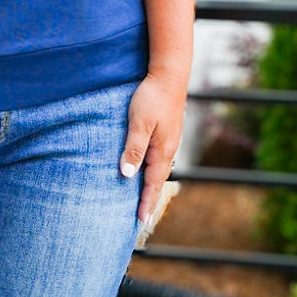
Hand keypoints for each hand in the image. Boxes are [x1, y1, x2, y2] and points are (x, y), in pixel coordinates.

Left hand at [120, 70, 189, 225]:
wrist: (169, 75)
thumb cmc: (152, 97)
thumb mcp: (139, 123)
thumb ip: (133, 148)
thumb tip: (128, 175)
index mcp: (162, 151)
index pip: (152, 184)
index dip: (146, 203)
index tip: (140, 221)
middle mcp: (168, 150)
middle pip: (158, 181)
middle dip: (150, 200)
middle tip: (142, 220)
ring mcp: (169, 142)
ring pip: (159, 171)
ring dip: (152, 187)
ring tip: (144, 201)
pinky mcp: (166, 133)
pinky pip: (159, 160)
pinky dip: (153, 172)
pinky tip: (147, 172)